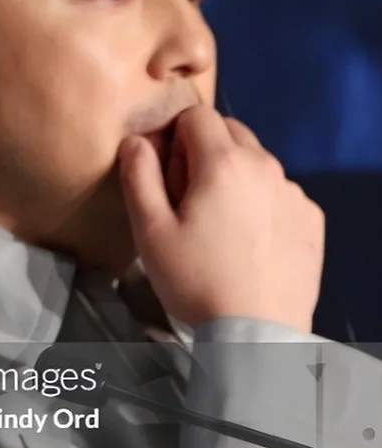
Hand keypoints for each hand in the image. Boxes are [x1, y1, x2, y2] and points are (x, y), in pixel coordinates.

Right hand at [118, 105, 323, 331]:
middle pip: (230, 131)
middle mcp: (266, 166)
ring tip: (217, 225)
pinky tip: (246, 241)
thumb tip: (136, 140)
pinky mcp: (310, 218)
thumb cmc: (195, 281)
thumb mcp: (150, 231)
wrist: (256, 332)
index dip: (174, 137)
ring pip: (256, 162)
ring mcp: (293, 192)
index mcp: (223, 163)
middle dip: (204, 151)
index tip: (166, 174)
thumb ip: (138, 176)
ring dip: (232, 176)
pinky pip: (278, 192)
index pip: (197, 114)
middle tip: (187, 199)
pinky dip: (259, 202)